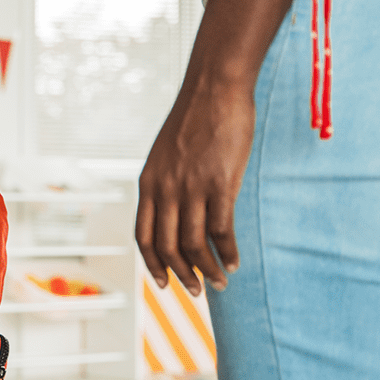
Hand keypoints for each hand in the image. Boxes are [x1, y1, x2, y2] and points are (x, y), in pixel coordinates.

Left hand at [136, 81, 253, 295]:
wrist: (213, 88)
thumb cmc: (194, 119)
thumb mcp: (167, 154)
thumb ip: (166, 181)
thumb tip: (173, 208)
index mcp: (148, 183)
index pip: (142, 236)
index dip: (152, 264)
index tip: (163, 283)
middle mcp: (165, 189)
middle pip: (166, 247)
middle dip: (181, 275)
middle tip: (197, 291)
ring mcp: (191, 188)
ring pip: (194, 244)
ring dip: (207, 270)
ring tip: (220, 283)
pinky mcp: (220, 183)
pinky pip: (221, 230)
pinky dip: (228, 253)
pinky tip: (236, 263)